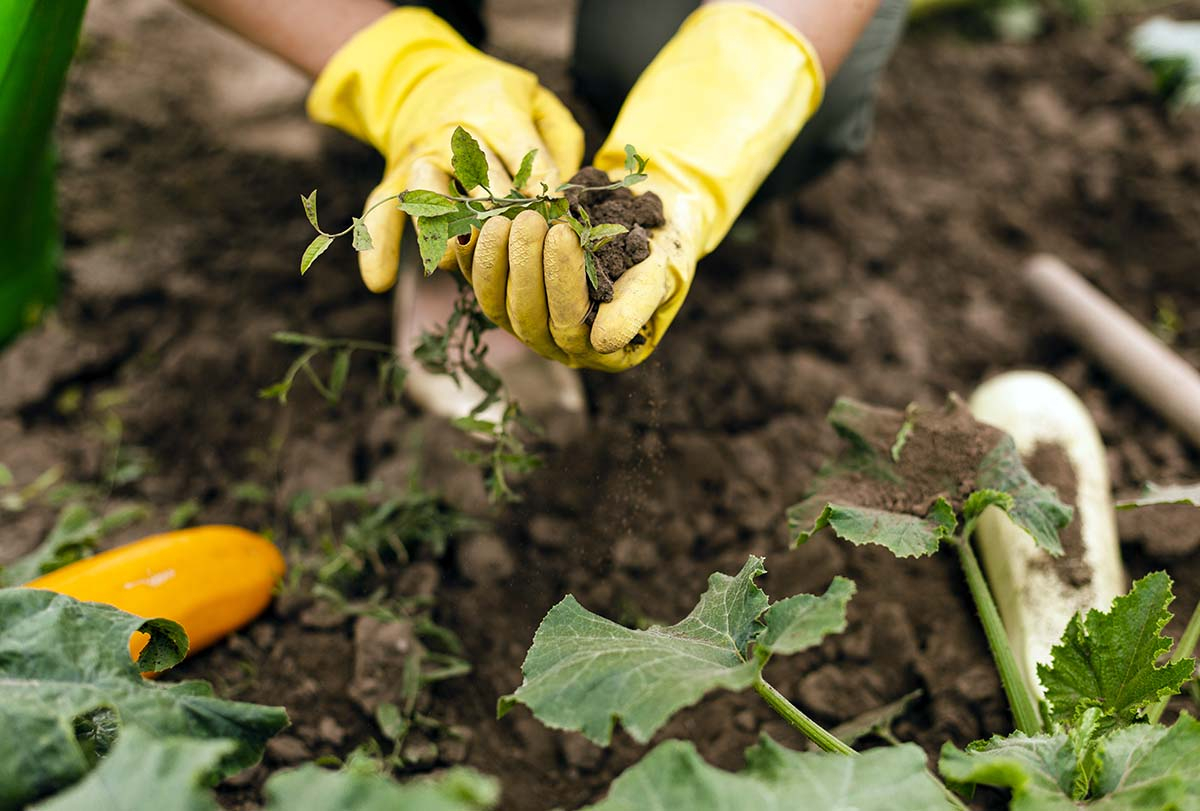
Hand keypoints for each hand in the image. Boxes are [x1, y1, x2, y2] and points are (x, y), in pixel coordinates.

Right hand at [306, 7, 582, 292]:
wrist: (428, 76)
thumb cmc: (500, 100)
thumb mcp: (539, 104)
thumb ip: (558, 142)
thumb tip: (565, 194)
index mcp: (495, 111)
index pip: (525, 154)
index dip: (544, 188)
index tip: (560, 218)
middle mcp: (452, 134)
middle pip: (477, 177)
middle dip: (500, 212)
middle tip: (517, 240)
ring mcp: (420, 157)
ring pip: (429, 196)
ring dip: (446, 230)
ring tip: (457, 257)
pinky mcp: (395, 178)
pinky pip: (382, 212)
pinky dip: (379, 246)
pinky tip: (380, 281)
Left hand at [451, 179, 693, 371]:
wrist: (644, 220)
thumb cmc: (658, 249)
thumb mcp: (659, 274)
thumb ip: (636, 307)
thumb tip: (603, 342)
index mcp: (602, 348)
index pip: (570, 325)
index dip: (562, 281)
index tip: (565, 233)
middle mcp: (560, 343)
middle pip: (528, 316)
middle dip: (526, 265)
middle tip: (532, 219)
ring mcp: (528, 320)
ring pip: (497, 303)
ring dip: (496, 259)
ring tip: (506, 218)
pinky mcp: (504, 294)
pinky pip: (478, 282)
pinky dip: (472, 255)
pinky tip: (474, 225)